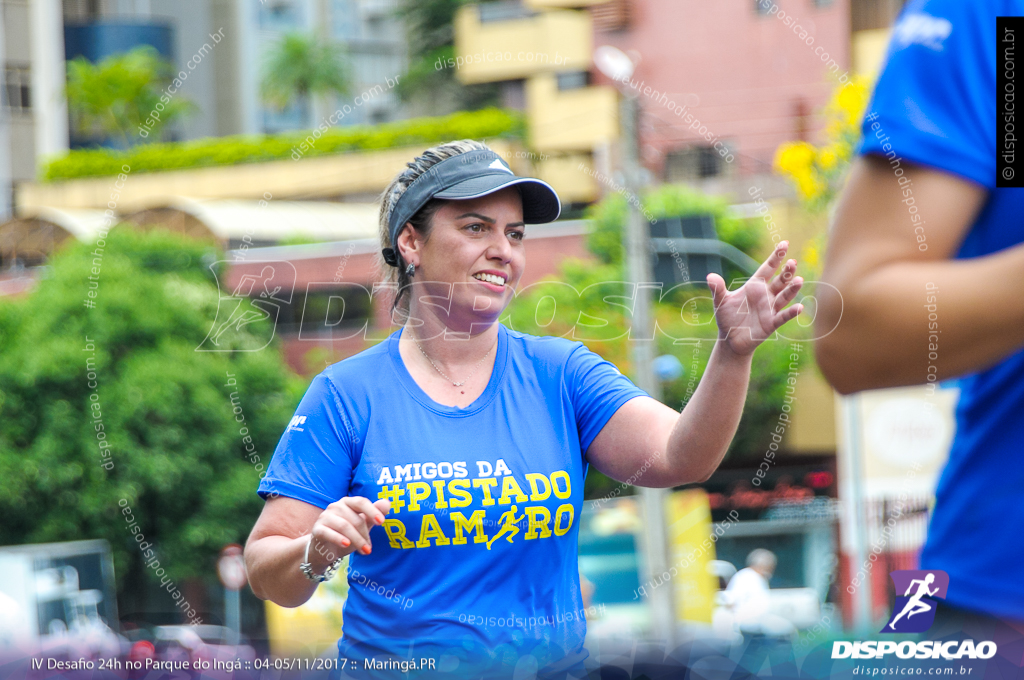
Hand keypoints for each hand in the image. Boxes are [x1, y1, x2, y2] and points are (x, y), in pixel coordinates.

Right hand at [309, 496, 390, 567]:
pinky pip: (328, 532)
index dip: (372, 511)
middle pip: (355, 518)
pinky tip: (346, 545)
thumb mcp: (362, 526)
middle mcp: (335, 506)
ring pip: (344, 526)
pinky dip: (339, 539)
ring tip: (364, 551)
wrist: (324, 550)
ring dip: (357, 540)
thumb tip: (387, 503)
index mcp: (348, 503)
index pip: (361, 502)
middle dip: (364, 534)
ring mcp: (325, 517)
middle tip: (369, 548)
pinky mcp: (317, 529)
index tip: (381, 522)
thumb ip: (373, 515)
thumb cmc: (346, 535)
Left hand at [707, 240, 803, 356]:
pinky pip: (783, 316)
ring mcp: (770, 309)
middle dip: (787, 272)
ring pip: (784, 296)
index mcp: (754, 286)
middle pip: (780, 280)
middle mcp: (766, 295)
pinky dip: (791, 312)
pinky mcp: (771, 323)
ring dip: (792, 289)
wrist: (730, 340)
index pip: (767, 268)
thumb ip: (717, 289)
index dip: (776, 256)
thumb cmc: (727, 318)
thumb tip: (710, 276)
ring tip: (799, 280)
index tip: (785, 243)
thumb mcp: (720, 302)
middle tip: (793, 261)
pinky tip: (799, 307)